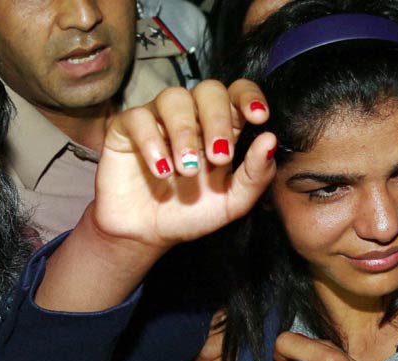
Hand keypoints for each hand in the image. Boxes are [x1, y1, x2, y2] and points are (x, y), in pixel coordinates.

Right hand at [93, 79, 277, 249]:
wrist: (149, 234)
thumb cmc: (193, 213)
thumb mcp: (232, 201)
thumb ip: (256, 174)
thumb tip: (270, 140)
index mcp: (223, 127)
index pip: (238, 93)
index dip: (249, 97)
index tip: (259, 118)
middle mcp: (192, 116)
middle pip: (209, 90)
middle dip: (217, 120)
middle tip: (218, 157)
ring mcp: (159, 118)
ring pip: (174, 98)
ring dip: (185, 133)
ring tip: (186, 170)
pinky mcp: (127, 127)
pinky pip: (140, 117)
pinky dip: (152, 142)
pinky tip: (162, 170)